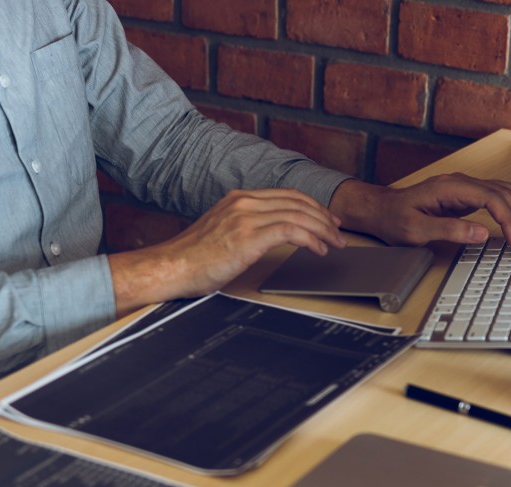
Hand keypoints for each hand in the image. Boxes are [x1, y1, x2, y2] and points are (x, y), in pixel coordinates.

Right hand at [108, 189, 346, 316]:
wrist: (170, 268)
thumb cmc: (193, 259)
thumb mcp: (222, 233)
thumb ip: (246, 227)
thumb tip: (270, 236)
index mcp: (238, 199)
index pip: (286, 195)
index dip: (312, 206)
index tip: (327, 219)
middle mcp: (243, 202)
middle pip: (297, 202)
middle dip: (324, 217)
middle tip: (339, 232)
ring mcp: (245, 217)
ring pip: (298, 215)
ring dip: (323, 230)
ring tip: (335, 244)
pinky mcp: (247, 236)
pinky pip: (291, 230)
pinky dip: (311, 239)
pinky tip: (318, 250)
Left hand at [329, 174, 510, 248]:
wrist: (382, 209)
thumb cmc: (395, 219)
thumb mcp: (417, 230)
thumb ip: (449, 230)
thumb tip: (481, 233)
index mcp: (450, 187)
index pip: (491, 197)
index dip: (507, 219)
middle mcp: (461, 182)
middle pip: (504, 193)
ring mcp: (465, 187)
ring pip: (505, 192)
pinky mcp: (466, 196)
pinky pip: (497, 198)